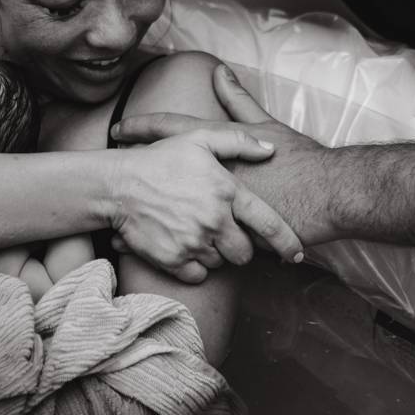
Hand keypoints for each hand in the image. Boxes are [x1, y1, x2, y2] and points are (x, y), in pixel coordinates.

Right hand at [109, 125, 302, 283]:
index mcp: (227, 192)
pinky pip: (198, 274)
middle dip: (240, 247)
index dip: (287, 242)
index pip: (269, 224)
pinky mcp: (173, 260)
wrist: (118, 185)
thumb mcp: (200, 139)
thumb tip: (271, 150)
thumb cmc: (160, 160)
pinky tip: (185, 246)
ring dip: (216, 253)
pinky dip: (196, 266)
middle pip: (245, 252)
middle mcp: (215, 220)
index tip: (296, 254)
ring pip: (221, 263)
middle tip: (226, 234)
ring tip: (198, 233)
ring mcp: (194, 242)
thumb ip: (239, 142)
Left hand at [112, 64, 334, 244]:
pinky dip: (174, 246)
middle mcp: (212, 177)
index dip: (142, 128)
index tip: (118, 131)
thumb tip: (220, 72)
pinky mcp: (230, 237)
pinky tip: (158, 250)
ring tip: (128, 222)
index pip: (171, 130)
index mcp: (218, 147)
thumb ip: (238, 102)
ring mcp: (219, 209)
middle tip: (110, 177)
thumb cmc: (298, 159)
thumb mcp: (266, 125)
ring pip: (175, 215)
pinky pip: (196, 244)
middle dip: (135, 176)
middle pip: (162, 174)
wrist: (326, 196)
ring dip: (150, 218)